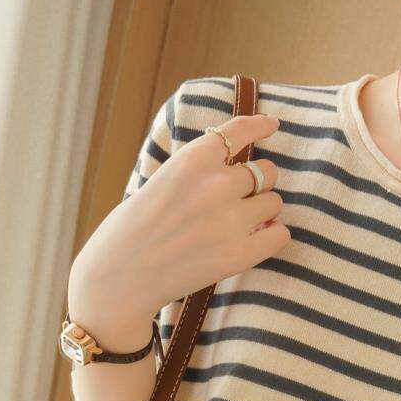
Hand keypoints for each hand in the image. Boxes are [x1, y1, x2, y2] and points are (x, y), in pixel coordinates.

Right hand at [70, 113, 289, 325]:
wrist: (120, 276)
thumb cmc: (132, 230)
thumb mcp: (162, 181)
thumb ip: (198, 173)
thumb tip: (241, 175)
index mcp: (193, 159)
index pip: (239, 131)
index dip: (260, 126)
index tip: (273, 125)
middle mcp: (217, 184)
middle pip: (265, 172)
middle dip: (258, 183)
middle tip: (243, 198)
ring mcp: (231, 220)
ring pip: (274, 202)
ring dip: (264, 211)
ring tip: (243, 223)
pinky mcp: (240, 254)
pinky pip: (280, 235)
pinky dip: (273, 235)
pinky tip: (259, 239)